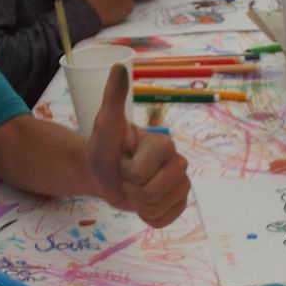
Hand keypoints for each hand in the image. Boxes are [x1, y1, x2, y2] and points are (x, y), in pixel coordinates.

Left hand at [85, 65, 191, 225]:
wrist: (102, 172)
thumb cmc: (104, 147)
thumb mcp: (106, 123)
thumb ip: (114, 97)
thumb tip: (119, 66)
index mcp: (164, 144)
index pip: (140, 174)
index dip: (124, 172)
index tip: (122, 159)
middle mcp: (179, 162)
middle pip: (151, 193)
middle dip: (131, 189)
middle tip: (126, 176)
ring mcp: (182, 183)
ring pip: (159, 208)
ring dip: (139, 204)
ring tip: (134, 188)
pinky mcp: (180, 202)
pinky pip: (166, 220)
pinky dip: (149, 217)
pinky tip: (143, 203)